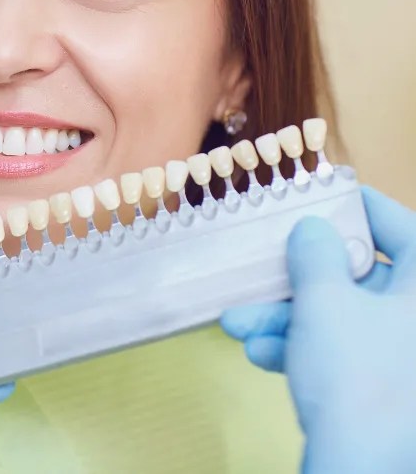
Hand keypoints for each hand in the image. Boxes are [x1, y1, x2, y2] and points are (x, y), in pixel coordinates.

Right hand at [221, 187, 415, 472]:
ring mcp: (404, 358)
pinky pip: (341, 354)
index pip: (402, 228)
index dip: (360, 207)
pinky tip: (262, 355)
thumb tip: (314, 229)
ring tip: (239, 325)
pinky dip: (301, 350)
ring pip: (340, 319)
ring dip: (285, 318)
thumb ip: (315, 254)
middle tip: (259, 268)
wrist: (363, 470)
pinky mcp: (384, 391)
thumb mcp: (325, 301)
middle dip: (296, 280)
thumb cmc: (356, 374)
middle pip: (357, 279)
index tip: (325, 193)